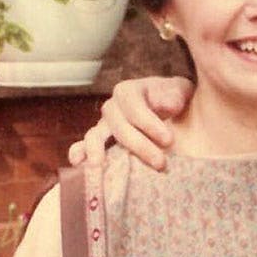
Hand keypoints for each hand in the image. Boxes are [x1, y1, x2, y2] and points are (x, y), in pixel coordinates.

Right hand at [67, 77, 194, 170]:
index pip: (135, 109)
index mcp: (128, 91)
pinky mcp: (100, 141)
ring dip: (97, 151)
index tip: (170, 140)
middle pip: (120, 127)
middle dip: (140, 146)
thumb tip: (168, 107)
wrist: (167, 104)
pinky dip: (78, 153)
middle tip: (161, 163)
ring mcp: (103, 124)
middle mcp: (112, 107)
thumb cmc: (173, 97)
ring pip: (95, 136)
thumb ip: (174, 95)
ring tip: (98, 166)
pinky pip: (83, 145)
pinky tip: (77, 164)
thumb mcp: (179, 90)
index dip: (150, 124)